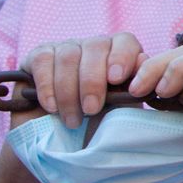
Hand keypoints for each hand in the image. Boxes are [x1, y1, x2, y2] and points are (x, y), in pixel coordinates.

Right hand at [25, 33, 143, 130]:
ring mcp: (64, 47)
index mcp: (119, 54)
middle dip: (93, 81)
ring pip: (69, 56)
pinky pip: (43, 61)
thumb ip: (131, 91)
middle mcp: (93, 46)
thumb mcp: (119, 110)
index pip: (125, 42)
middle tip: (91, 110)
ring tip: (72, 119)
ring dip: (70, 91)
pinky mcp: (38, 56)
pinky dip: (48, 87)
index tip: (117, 80)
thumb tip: (143, 75)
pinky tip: (52, 107)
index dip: (122, 57)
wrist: (59, 140)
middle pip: (96, 47)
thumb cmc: (96, 124)